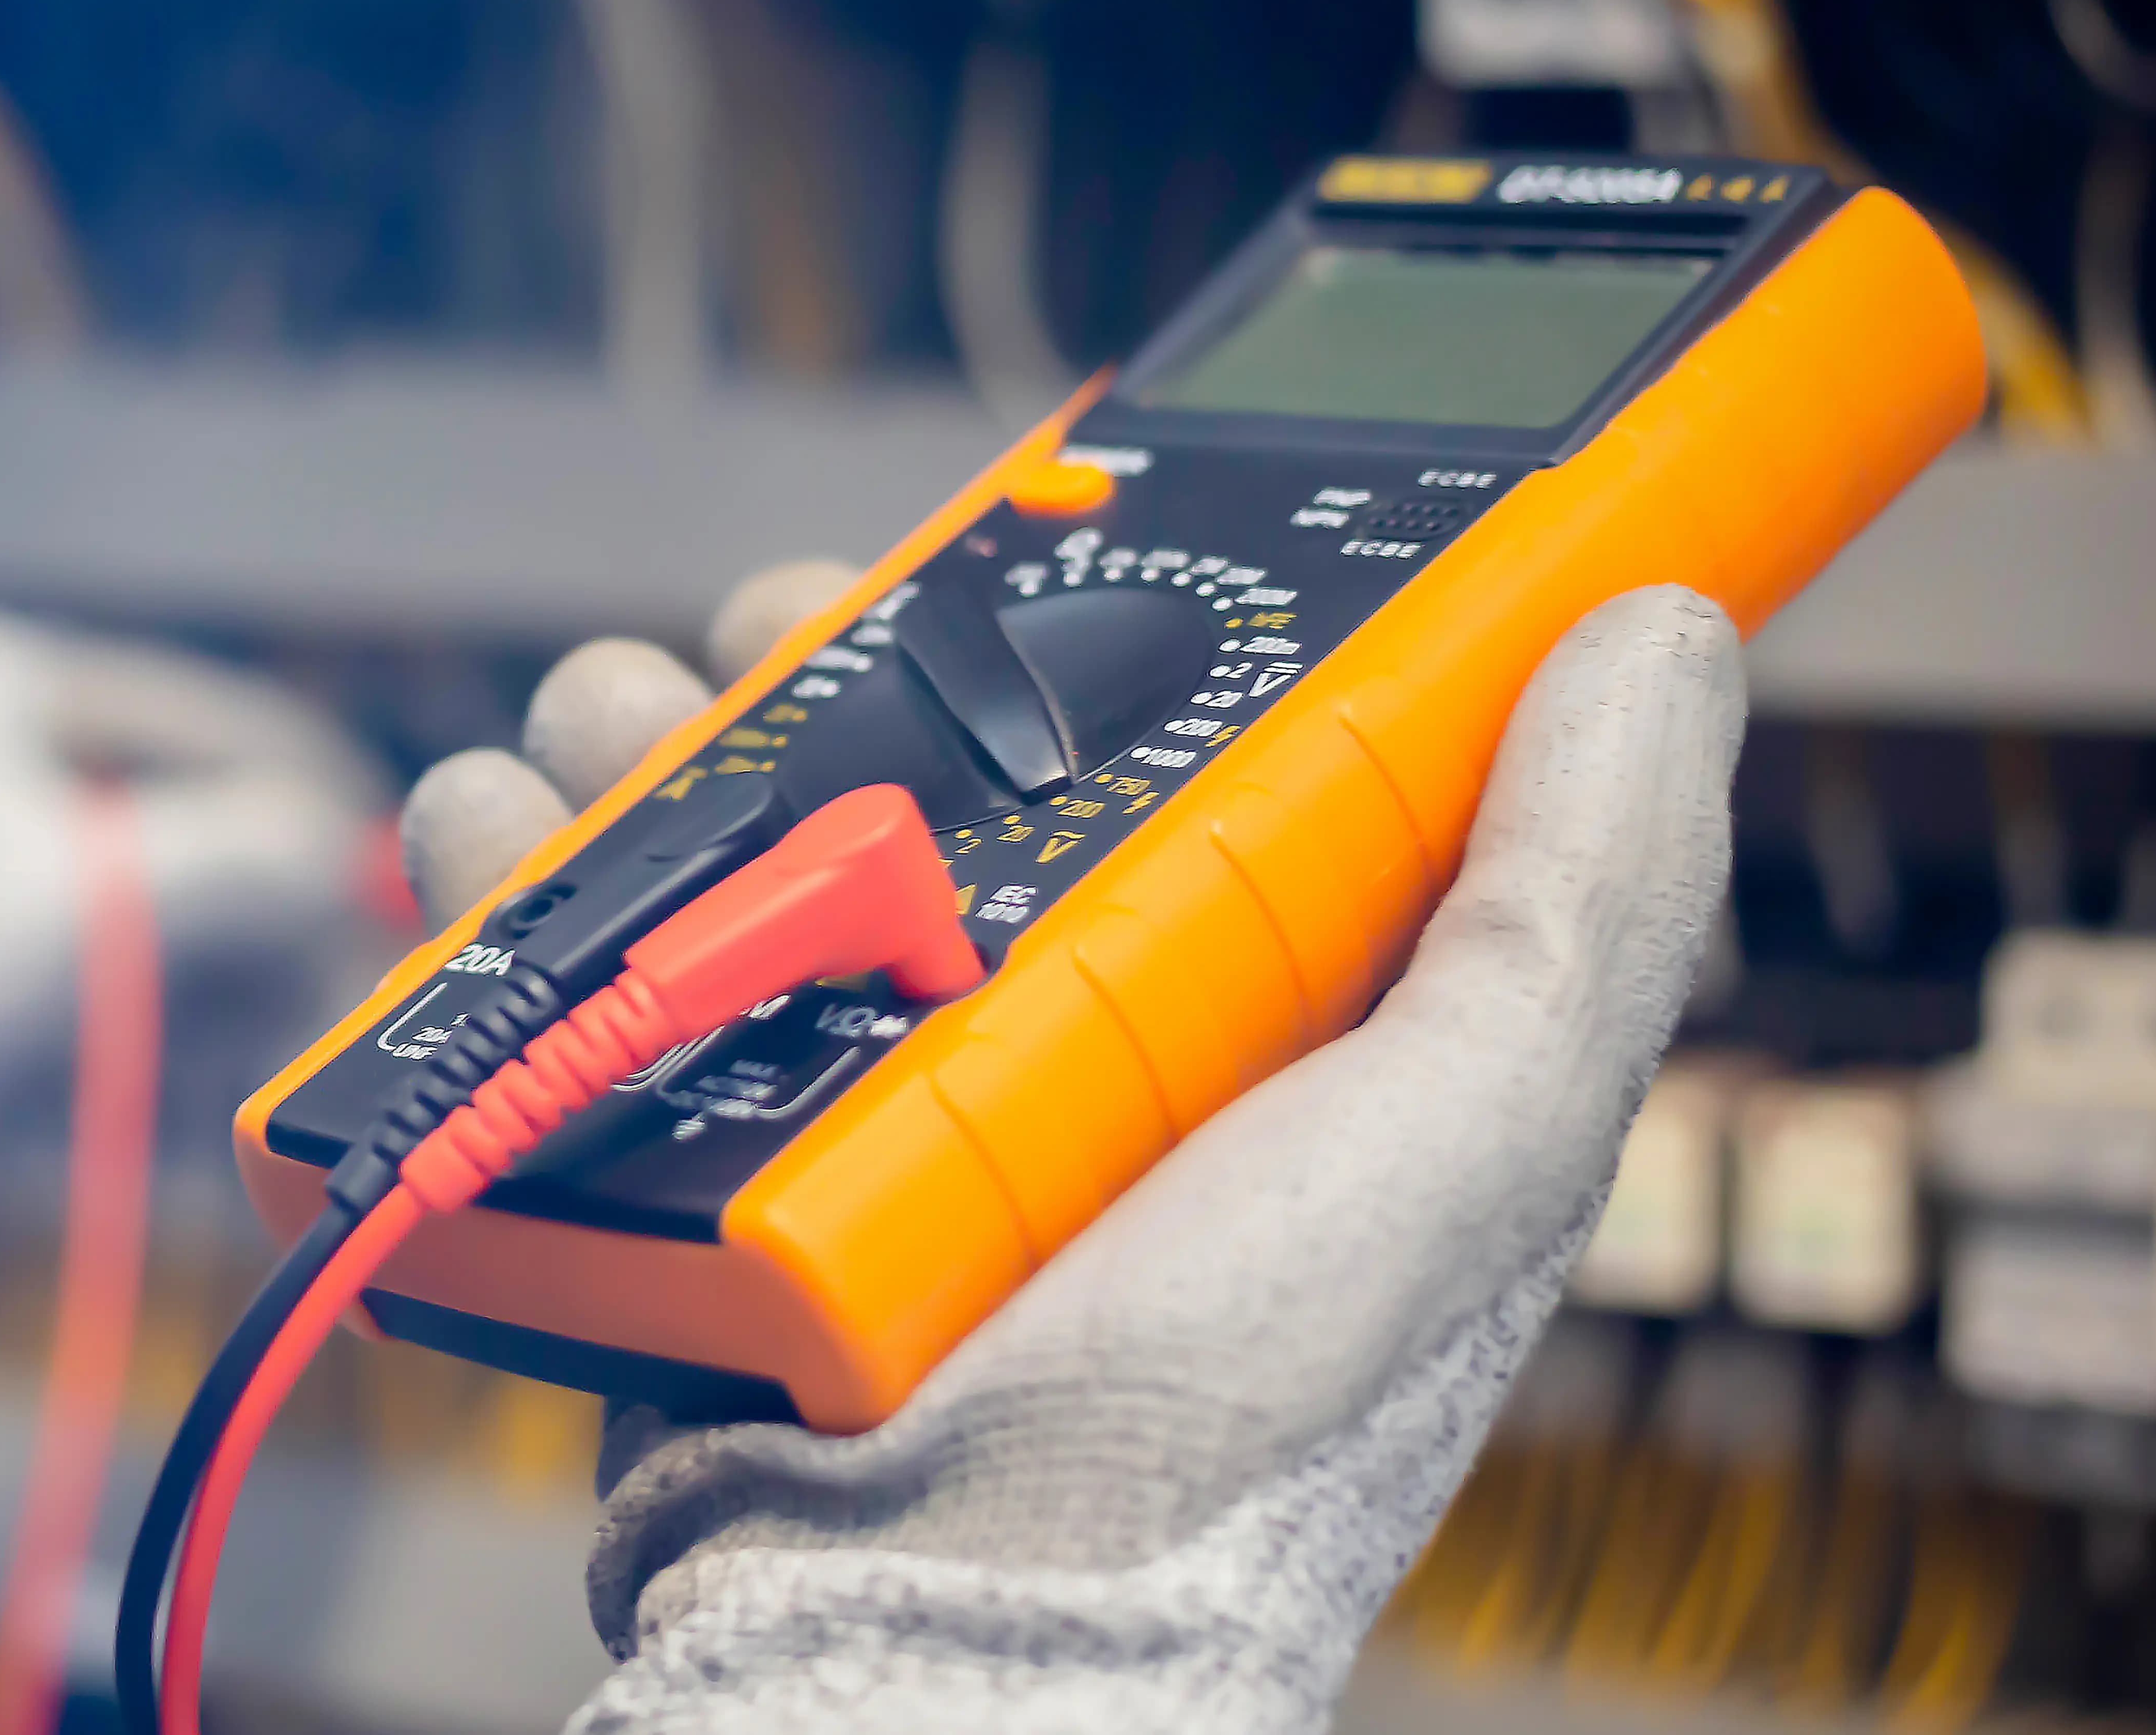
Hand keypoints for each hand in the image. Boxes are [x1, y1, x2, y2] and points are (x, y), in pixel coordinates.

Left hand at [0, 591, 384, 1238]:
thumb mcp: (81, 896)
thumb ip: (228, 867)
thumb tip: (330, 849)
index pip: (174, 715)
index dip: (291, 790)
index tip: (378, 860)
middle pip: (124, 825)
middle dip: (238, 918)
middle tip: (339, 986)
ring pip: (70, 919)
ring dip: (176, 993)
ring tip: (282, 1056)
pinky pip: (4, 987)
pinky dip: (91, 1039)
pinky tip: (178, 1103)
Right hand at [406, 580, 1743, 1734]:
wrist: (961, 1618)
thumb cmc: (1231, 1421)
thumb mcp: (1477, 1140)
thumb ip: (1584, 892)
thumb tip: (1661, 629)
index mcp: (1196, 1003)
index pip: (1121, 724)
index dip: (1062, 602)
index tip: (999, 536)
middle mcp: (1000, 1030)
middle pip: (874, 748)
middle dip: (796, 649)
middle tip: (764, 635)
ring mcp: (815, 1097)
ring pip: (689, 826)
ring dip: (621, 736)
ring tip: (602, 735)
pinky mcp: (665, 1160)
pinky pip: (557, 969)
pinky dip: (494, 877)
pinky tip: (494, 844)